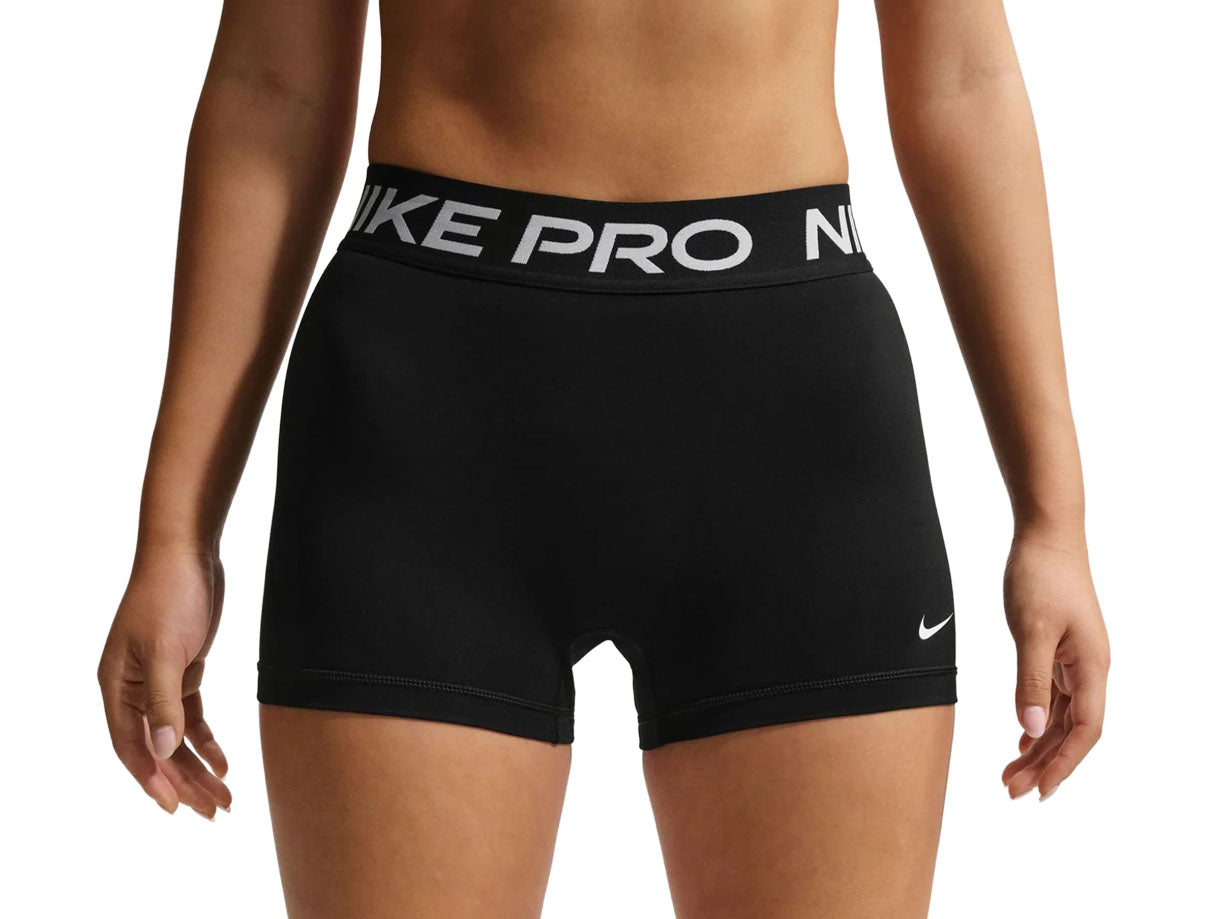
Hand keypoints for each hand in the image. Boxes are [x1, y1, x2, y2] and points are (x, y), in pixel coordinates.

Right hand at [98, 542, 231, 817]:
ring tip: (224, 798)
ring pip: (176, 737)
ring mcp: (158, 681)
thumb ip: (165, 703)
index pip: (131, 746)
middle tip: (213, 811)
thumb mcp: (167, 650)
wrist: (188, 552)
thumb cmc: (169, 595)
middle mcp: (132, 689)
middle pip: (156, 749)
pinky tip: (224, 762)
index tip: (176, 808)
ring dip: (198, 767)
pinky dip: (207, 739)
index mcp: (116, 686)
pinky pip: (192, 716)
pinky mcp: (184, 670)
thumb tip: (162, 751)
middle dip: (184, 782)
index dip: (152, 779)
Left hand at [1001, 530, 1108, 799]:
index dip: (1064, 764)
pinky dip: (1037, 721)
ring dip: (1037, 747)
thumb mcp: (1031, 630)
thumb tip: (1032, 729)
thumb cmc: (1041, 576)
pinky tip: (1021, 739)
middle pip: (1072, 731)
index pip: (1084, 731)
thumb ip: (1030, 680)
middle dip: (1044, 764)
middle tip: (1011, 791)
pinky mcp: (1059, 649)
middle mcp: (1089, 668)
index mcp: (1091, 667)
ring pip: (1060, 717)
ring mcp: (1075, 660)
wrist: (1046, 535)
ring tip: (1009, 774)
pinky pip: (1053, 698)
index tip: (1041, 792)